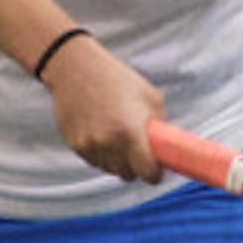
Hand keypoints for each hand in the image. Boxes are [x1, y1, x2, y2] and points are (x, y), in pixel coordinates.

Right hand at [43, 36, 167, 183]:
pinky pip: (93, 160)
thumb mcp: (150, 97)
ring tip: (118, 138)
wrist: (76, 67)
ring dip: (117, 162)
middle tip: (138, 153)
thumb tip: (167, 148)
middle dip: (135, 168)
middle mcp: (108, 142)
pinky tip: (101, 133)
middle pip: (127, 175)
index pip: (147, 172)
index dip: (154, 174)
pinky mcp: (74, 144)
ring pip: (109, 169)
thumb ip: (160, 126)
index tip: (156, 171)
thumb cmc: (118, 79)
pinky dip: (100, 154)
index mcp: (130, 132)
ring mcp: (89, 145)